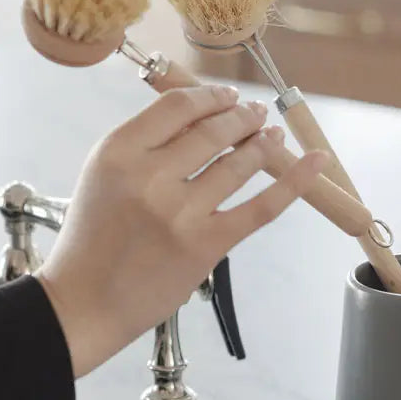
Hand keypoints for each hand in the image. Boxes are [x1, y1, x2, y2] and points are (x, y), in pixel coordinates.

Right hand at [37, 85, 326, 377]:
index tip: (227, 97)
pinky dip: (294, 181)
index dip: (211, 97)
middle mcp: (150, 177)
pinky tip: (315, 162)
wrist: (85, 302)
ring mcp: (182, 212)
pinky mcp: (208, 244)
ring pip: (238, 163)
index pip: (178, 107)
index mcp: (119, 152)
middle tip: (255, 114)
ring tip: (272, 134)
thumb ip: (144, 146)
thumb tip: (201, 120)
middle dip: (242, 117)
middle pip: (213, 130)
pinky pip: (261, 207)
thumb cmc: (92, 240)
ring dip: (263, 143)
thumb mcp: (103, 177)